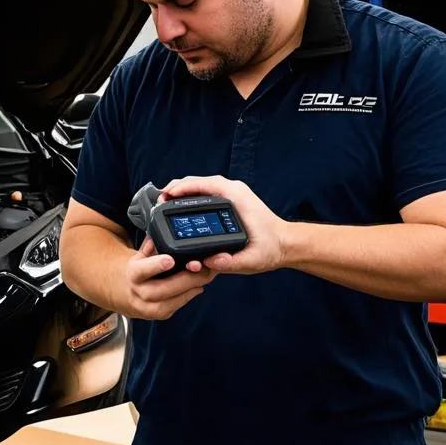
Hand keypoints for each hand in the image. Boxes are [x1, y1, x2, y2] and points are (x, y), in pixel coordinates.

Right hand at [123, 237, 215, 319]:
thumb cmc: (137, 271)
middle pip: (162, 289)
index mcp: (133, 273)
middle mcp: (138, 292)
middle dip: (185, 280)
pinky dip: (189, 295)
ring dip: (191, 289)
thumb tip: (160, 236)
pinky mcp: (159, 314)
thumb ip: (151, 246)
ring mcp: (148, 307)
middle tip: (201, 269)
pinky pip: (177, 307)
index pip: (141, 270)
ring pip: (171, 302)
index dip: (156, 266)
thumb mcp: (140, 255)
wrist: (126, 292)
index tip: (170, 260)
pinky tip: (198, 286)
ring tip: (205, 276)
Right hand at [160, 175, 287, 274]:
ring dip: (180, 191)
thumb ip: (231, 262)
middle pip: (197, 182)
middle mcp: (233, 190)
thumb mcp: (252, 260)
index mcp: (237, 197)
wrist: (286, 244)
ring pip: (199, 185)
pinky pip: (204, 193)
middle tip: (159, 201)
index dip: (182, 188)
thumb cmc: (271, 248)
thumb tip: (210, 262)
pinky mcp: (228, 200)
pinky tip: (179, 205)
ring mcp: (231, 193)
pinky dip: (189, 196)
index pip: (204, 184)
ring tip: (164, 202)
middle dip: (175, 189)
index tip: (166, 195)